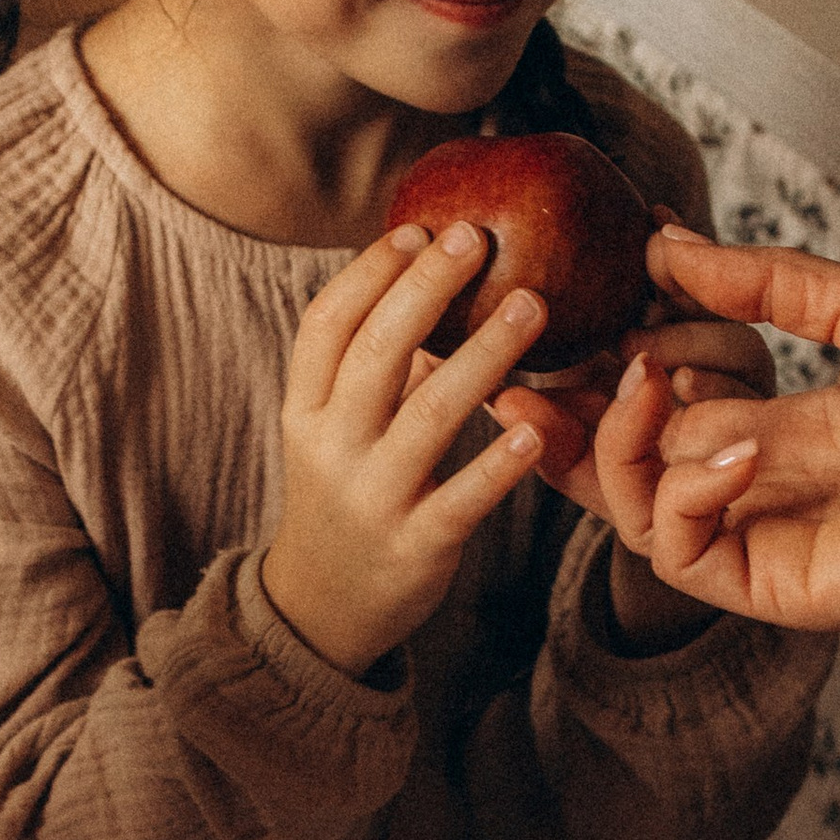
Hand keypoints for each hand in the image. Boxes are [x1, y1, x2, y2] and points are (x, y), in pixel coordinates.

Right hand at [260, 223, 552, 674]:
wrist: (323, 609)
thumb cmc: (346, 495)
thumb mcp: (336, 430)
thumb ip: (375, 367)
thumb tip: (429, 277)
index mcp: (305, 409)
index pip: (327, 325)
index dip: (370, 273)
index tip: (417, 230)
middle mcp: (330, 448)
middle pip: (375, 354)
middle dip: (426, 289)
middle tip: (477, 237)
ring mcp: (371, 498)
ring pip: (427, 416)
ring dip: (482, 355)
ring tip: (533, 306)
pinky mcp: (416, 545)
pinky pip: (463, 497)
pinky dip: (498, 462)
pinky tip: (534, 424)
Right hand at [505, 230, 839, 643]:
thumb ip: (761, 282)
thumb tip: (669, 245)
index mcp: (782, 425)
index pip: (660, 412)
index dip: (600, 379)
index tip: (556, 332)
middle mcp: (761, 484)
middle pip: (625, 465)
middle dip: (567, 421)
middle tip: (520, 374)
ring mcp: (761, 538)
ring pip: (633, 508)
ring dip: (619, 443)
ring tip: (647, 384)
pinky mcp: (770, 585)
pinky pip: (678, 550)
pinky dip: (679, 494)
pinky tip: (727, 445)